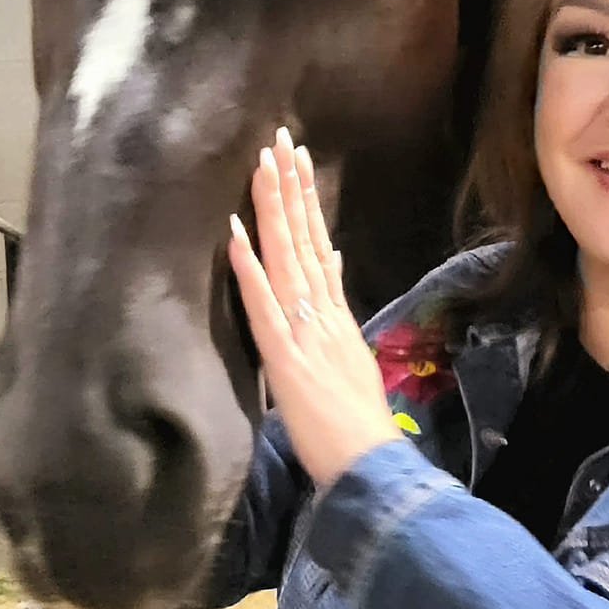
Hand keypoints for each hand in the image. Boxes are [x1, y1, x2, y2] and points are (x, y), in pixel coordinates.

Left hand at [228, 128, 402, 488]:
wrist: (372, 467)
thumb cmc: (359, 428)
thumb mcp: (355, 360)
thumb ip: (341, 314)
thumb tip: (335, 265)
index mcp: (336, 318)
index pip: (319, 247)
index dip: (306, 204)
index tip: (296, 163)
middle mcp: (323, 315)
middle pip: (304, 241)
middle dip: (290, 189)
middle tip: (280, 140)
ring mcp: (305, 333)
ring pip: (286, 261)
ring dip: (273, 211)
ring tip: (262, 165)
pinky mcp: (286, 358)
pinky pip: (263, 307)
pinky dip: (249, 270)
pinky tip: (236, 235)